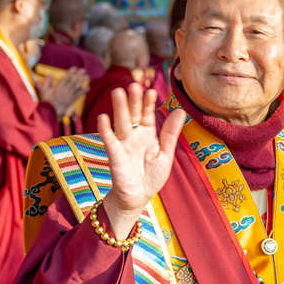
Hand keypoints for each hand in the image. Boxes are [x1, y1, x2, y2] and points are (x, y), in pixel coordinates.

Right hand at [41, 67, 88, 116]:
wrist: (51, 111)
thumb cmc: (47, 101)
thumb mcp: (45, 90)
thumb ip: (47, 82)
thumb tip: (49, 75)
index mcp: (59, 86)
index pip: (67, 77)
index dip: (71, 71)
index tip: (75, 67)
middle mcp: (66, 89)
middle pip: (74, 80)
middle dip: (79, 74)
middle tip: (83, 70)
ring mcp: (70, 95)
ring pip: (78, 86)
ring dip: (83, 81)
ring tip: (88, 76)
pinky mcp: (72, 100)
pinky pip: (79, 95)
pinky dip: (84, 91)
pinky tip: (88, 87)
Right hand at [96, 83, 186, 238]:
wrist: (138, 197)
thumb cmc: (151, 176)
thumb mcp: (165, 154)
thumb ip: (170, 133)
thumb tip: (180, 110)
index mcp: (147, 134)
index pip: (147, 114)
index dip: (148, 103)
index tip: (151, 91)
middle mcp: (134, 136)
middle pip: (133, 114)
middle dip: (133, 101)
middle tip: (134, 85)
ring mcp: (123, 144)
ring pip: (121, 123)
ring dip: (119, 108)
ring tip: (118, 92)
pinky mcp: (115, 156)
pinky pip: (109, 141)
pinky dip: (105, 130)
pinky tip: (103, 117)